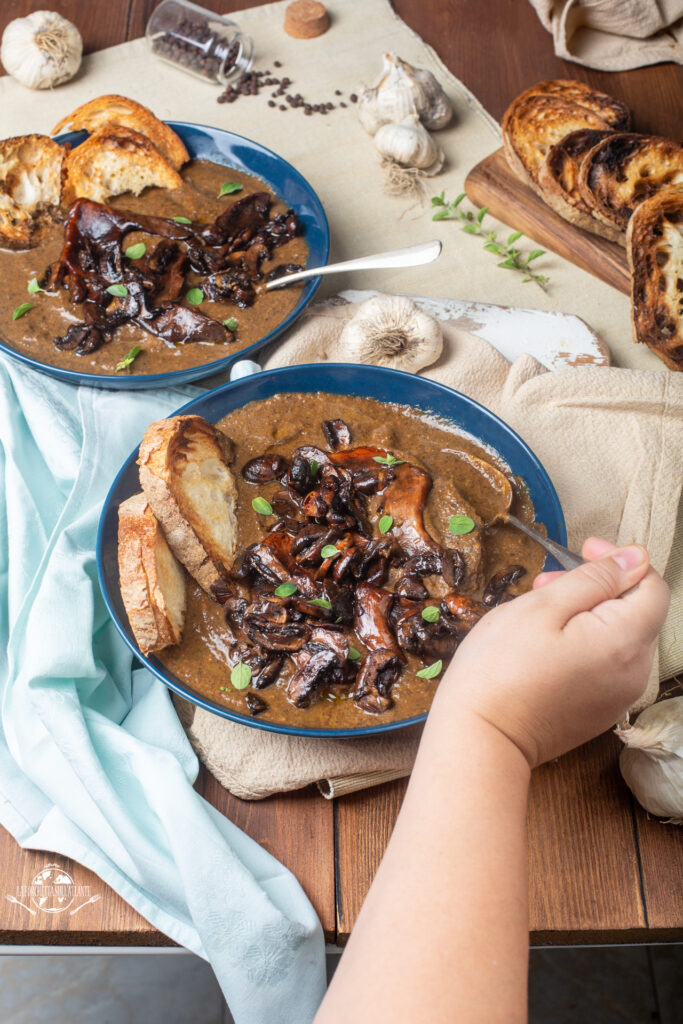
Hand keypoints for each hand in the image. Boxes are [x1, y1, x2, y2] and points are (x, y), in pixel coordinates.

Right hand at [437, 538, 669, 766]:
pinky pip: (606, 664)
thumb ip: (595, 578)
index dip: (621, 560)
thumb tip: (635, 557)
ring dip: (589, 614)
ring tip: (540, 611)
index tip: (583, 549)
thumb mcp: (542, 606)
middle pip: (636, 613)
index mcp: (624, 641)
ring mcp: (618, 696)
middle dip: (600, 587)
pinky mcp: (600, 711)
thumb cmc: (500, 669)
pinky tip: (546, 644)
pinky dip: (585, 644)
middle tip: (547, 582)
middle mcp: (634, 672)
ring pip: (620, 638)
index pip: (651, 587)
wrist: (481, 737)